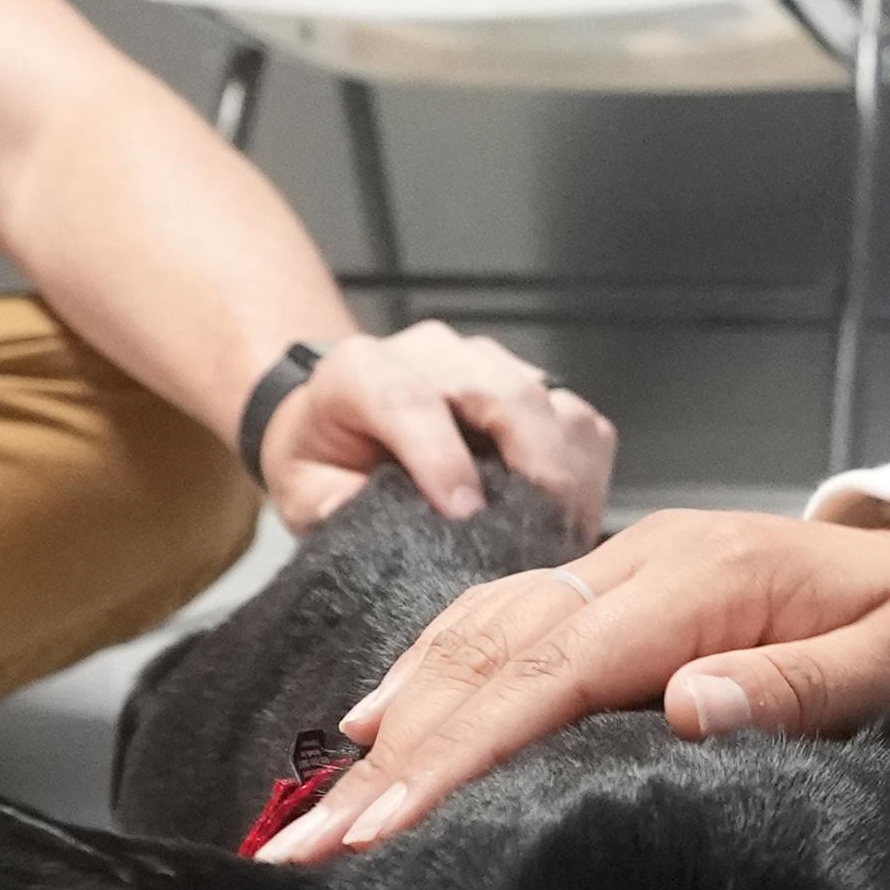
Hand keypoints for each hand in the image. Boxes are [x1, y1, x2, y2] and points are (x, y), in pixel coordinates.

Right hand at [255, 507, 889, 861]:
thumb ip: (803, 687)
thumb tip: (690, 702)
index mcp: (702, 584)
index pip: (555, 673)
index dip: (464, 749)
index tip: (389, 825)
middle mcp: (640, 565)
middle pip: (490, 658)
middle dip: (392, 757)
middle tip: (302, 847)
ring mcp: (618, 567)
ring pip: (477, 636)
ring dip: (389, 724)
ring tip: (312, 815)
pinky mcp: (609, 585)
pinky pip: (498, 622)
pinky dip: (425, 673)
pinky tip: (368, 728)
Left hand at [258, 321, 616, 537]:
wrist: (339, 421)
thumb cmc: (323, 461)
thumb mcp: (303, 490)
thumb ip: (333, 506)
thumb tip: (383, 534)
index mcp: (361, 370)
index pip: (409, 399)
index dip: (441, 457)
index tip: (465, 514)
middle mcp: (432, 353)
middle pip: (504, 392)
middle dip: (535, 466)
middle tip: (545, 536)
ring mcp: (488, 362)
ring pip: (551, 402)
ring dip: (569, 473)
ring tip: (564, 535)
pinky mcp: (529, 382)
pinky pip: (577, 418)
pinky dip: (586, 470)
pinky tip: (570, 517)